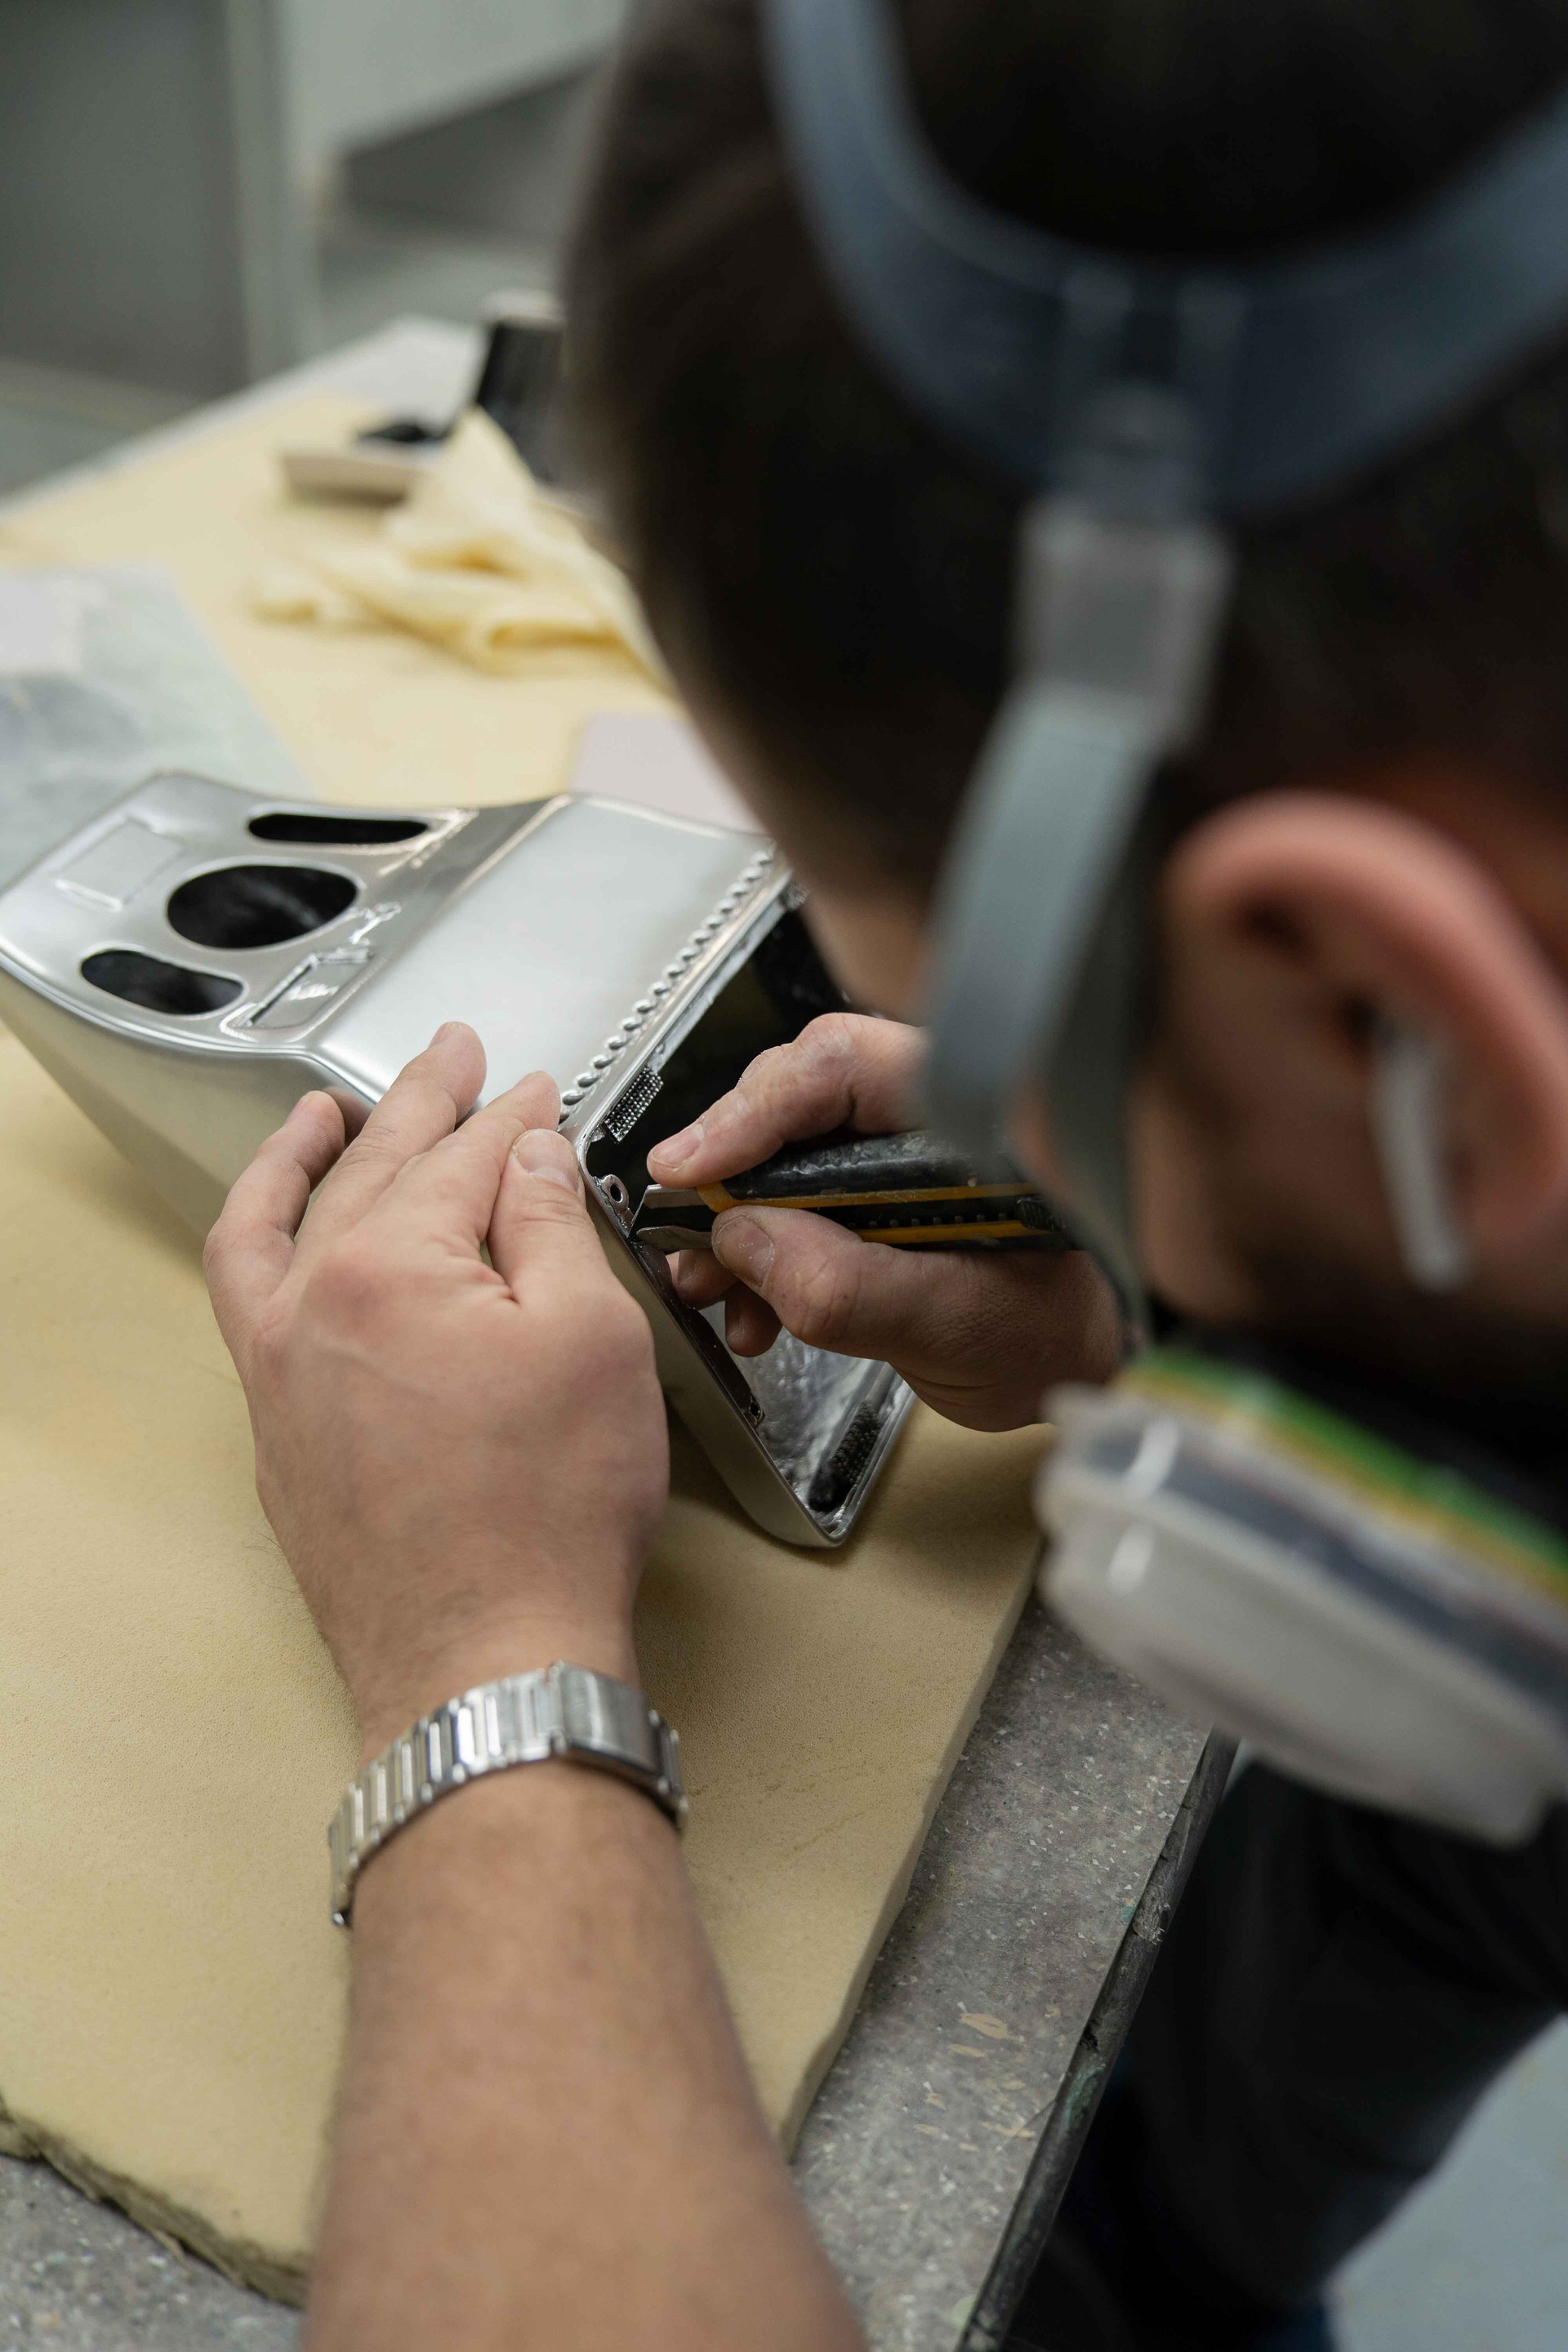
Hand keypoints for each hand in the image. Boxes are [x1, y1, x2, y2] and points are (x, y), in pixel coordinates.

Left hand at [205, 1024, 668, 1758]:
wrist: (485, 1662)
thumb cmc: (544, 1519)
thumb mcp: (592, 1338)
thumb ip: (553, 1227)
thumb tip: (526, 1159)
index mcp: (391, 1267)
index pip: (464, 1160)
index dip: (513, 1118)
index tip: (537, 1091)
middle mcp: (312, 1308)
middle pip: (374, 1175)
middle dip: (422, 1105)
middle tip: (454, 1056)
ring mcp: (282, 1373)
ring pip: (284, 1229)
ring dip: (306, 1158)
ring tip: (325, 1112)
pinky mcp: (281, 1434)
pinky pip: (253, 1305)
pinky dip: (270, 1249)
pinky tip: (293, 1243)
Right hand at [646, 1013, 1122, 1429]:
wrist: (1076, 1376)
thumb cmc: (1051, 1336)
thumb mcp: (954, 1324)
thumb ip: (848, 1287)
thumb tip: (744, 1241)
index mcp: (970, 1111)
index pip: (842, 1066)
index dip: (752, 1110)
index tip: (690, 1168)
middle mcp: (926, 1112)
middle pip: (797, 1103)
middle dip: (730, 1176)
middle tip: (688, 1240)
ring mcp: (893, 1152)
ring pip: (782, 1156)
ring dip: (734, 1226)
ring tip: (709, 1291)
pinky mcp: (870, 1195)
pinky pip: (791, 1203)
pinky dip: (757, 1255)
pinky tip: (751, 1310)